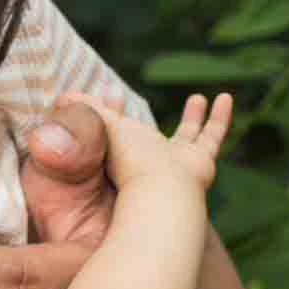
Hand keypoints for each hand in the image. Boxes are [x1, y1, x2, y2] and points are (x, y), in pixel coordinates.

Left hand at [75, 90, 231, 194]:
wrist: (161, 193)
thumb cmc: (128, 165)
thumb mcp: (101, 130)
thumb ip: (86, 113)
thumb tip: (63, 95)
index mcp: (124, 157)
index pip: (116, 134)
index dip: (112, 115)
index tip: (112, 98)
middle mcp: (151, 162)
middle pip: (149, 138)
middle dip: (144, 121)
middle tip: (151, 106)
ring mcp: (178, 162)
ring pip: (188, 137)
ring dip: (192, 117)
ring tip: (197, 98)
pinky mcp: (201, 161)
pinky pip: (212, 136)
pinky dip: (219, 117)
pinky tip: (224, 98)